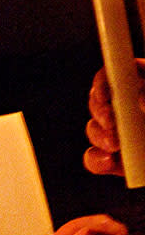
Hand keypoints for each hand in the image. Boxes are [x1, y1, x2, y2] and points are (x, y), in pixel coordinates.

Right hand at [84, 61, 144, 175]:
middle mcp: (131, 110)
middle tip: (111, 121)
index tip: (107, 92)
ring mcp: (122, 136)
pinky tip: (109, 161)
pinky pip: (95, 158)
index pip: (118, 73)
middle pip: (100, 100)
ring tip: (115, 145)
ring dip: (100, 135)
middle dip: (100, 110)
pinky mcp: (117, 162)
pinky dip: (97, 160)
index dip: (106, 79)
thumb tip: (141, 98)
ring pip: (94, 129)